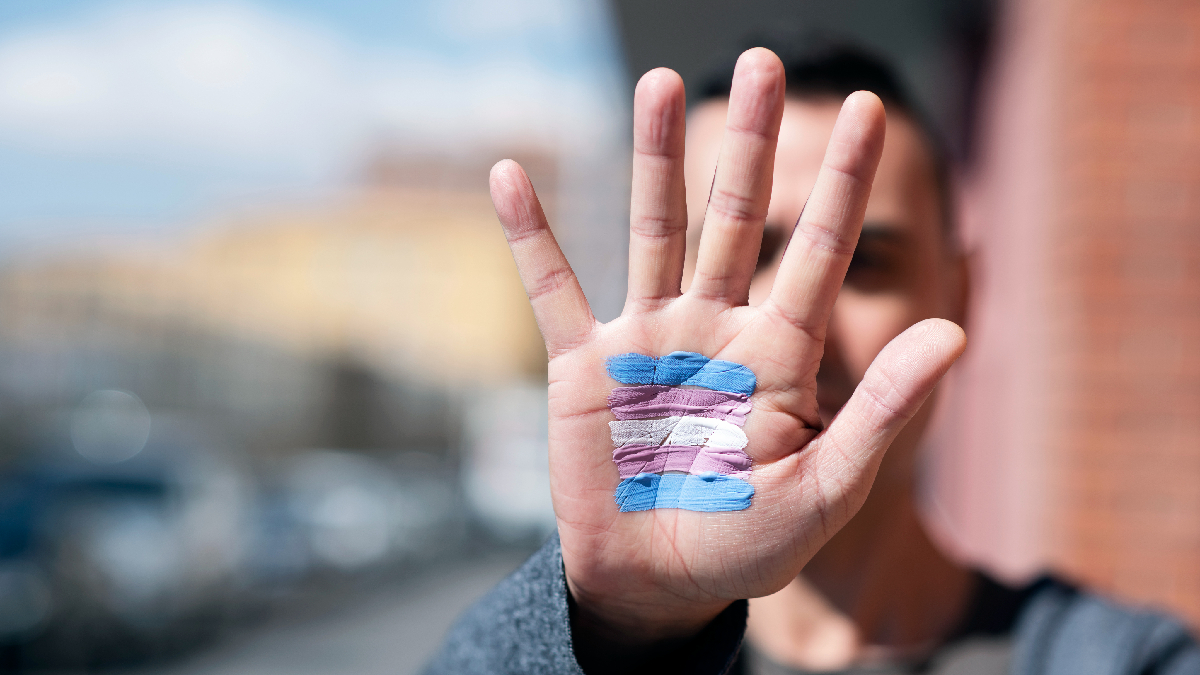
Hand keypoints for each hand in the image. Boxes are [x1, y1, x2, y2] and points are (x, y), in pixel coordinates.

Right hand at [488, 48, 965, 654]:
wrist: (659, 584)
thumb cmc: (750, 546)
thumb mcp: (827, 488)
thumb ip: (881, 410)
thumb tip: (955, 329)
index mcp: (779, 353)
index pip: (819, 250)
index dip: (845, 183)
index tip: (872, 112)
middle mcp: (715, 328)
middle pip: (735, 217)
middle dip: (752, 143)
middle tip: (765, 62)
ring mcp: (648, 340)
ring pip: (652, 230)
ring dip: (654, 157)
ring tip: (660, 81)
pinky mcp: (584, 366)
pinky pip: (555, 290)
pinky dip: (531, 236)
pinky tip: (510, 176)